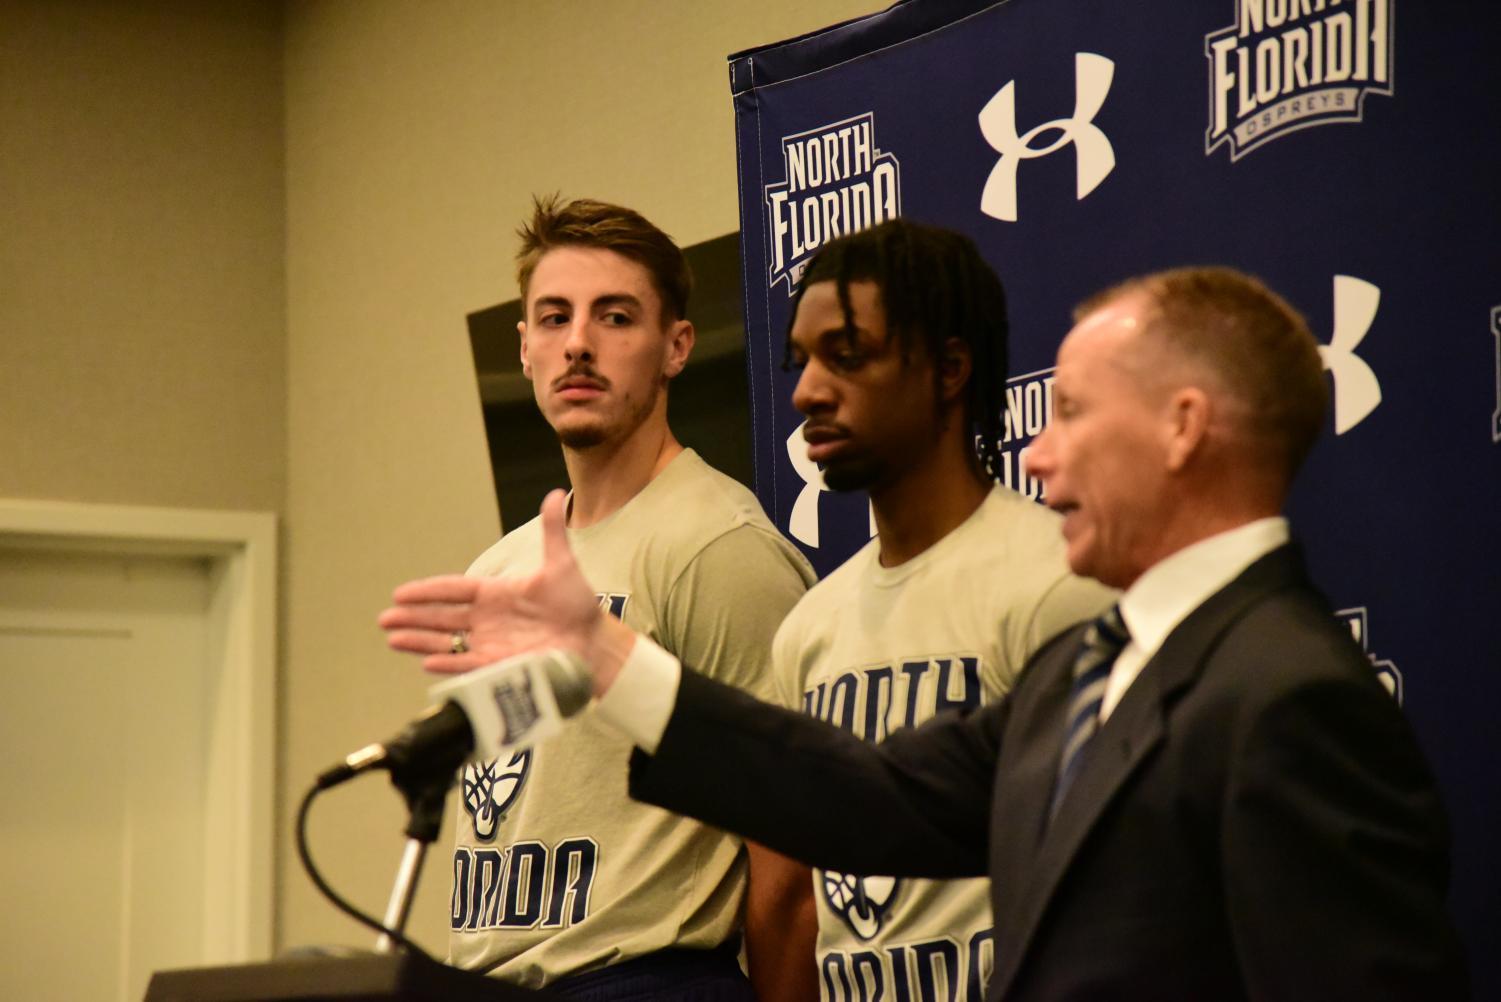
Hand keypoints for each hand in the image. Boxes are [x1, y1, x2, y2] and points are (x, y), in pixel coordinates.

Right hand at [378, 490, 608, 674]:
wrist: (593, 640)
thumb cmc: (576, 604)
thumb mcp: (562, 565)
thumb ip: (552, 531)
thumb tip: (554, 494)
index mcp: (494, 593)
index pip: (453, 590)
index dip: (427, 591)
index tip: (399, 593)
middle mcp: (487, 619)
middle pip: (442, 617)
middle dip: (413, 617)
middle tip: (384, 618)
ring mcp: (491, 643)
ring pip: (447, 641)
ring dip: (420, 640)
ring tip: (393, 639)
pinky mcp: (500, 665)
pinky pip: (470, 664)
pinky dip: (450, 663)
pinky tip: (428, 662)